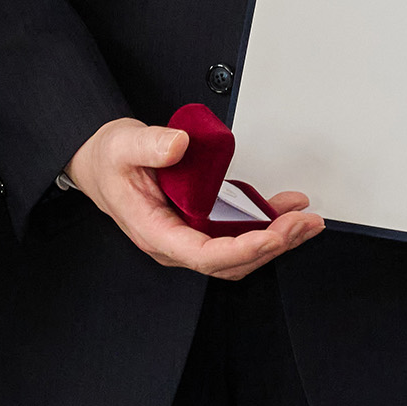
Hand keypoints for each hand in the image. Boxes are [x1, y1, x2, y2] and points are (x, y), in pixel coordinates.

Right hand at [66, 116, 319, 279]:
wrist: (100, 162)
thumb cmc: (109, 161)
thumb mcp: (124, 144)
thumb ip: (150, 145)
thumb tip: (178, 144)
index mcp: (155, 231)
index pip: (203, 255)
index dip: (242, 250)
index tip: (273, 236)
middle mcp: (175, 242)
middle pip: (230, 261)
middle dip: (272, 246)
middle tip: (303, 223)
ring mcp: (190, 235)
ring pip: (239, 253)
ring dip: (276, 240)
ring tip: (306, 220)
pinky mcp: (202, 224)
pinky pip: (239, 234)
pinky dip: (267, 224)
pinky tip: (287, 207)